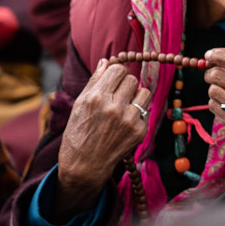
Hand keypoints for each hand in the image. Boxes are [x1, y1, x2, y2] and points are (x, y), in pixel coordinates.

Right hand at [55, 59, 150, 218]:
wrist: (84, 166)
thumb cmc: (78, 133)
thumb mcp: (79, 105)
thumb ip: (95, 81)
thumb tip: (106, 60)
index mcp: (96, 98)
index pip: (118, 69)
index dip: (117, 72)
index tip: (114, 79)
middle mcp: (114, 107)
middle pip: (132, 79)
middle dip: (125, 84)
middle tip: (118, 95)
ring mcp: (129, 119)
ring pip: (145, 92)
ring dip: (136, 96)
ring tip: (124, 106)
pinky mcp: (139, 130)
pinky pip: (146, 110)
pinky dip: (138, 112)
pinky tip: (125, 121)